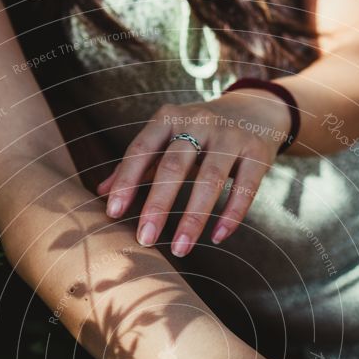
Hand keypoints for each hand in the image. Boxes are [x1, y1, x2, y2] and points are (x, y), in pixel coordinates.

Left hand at [97, 88, 291, 256]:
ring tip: (181, 249)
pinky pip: (245, 188)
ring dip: (194, 218)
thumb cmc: (199, 133)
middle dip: (157, 205)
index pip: (141, 149)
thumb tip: (100, 194)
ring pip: (210, 180)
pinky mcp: (258, 152)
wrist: (255, 109)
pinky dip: (231, 215)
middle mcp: (199, 121)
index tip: (112, 213)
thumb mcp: (167, 139)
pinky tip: (217, 238)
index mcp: (169, 118)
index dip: (126, 181)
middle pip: (174, 166)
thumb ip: (137, 165)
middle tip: (145, 240)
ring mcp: (230, 136)